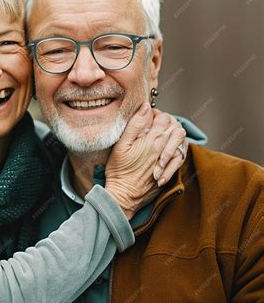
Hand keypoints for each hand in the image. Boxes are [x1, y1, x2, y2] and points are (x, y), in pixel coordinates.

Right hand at [105, 103, 186, 219]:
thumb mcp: (121, 145)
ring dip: (173, 133)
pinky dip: (178, 147)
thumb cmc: (119, 170)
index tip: (146, 118)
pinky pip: (182, 154)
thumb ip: (135, 125)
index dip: (155, 114)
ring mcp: (168, 160)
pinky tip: (169, 148)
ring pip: (181, 139)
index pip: (163, 117)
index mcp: (152, 139)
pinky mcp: (170, 170)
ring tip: (161, 134)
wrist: (124, 195)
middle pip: (174, 126)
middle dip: (166, 122)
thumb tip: (145, 107)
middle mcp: (164, 148)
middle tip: (153, 125)